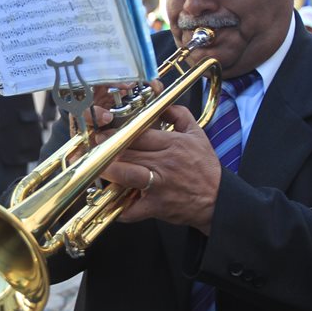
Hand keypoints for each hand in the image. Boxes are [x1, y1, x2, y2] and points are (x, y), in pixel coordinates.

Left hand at [95, 105, 221, 233]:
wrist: (218, 199)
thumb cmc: (205, 167)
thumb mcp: (197, 134)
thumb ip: (179, 114)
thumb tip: (162, 102)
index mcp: (173, 144)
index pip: (139, 133)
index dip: (117, 132)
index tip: (103, 132)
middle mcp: (165, 163)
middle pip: (129, 152)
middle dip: (106, 149)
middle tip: (93, 148)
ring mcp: (159, 185)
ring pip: (127, 175)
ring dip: (108, 171)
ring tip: (96, 167)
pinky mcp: (156, 206)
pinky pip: (133, 208)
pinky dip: (119, 207)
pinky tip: (109, 202)